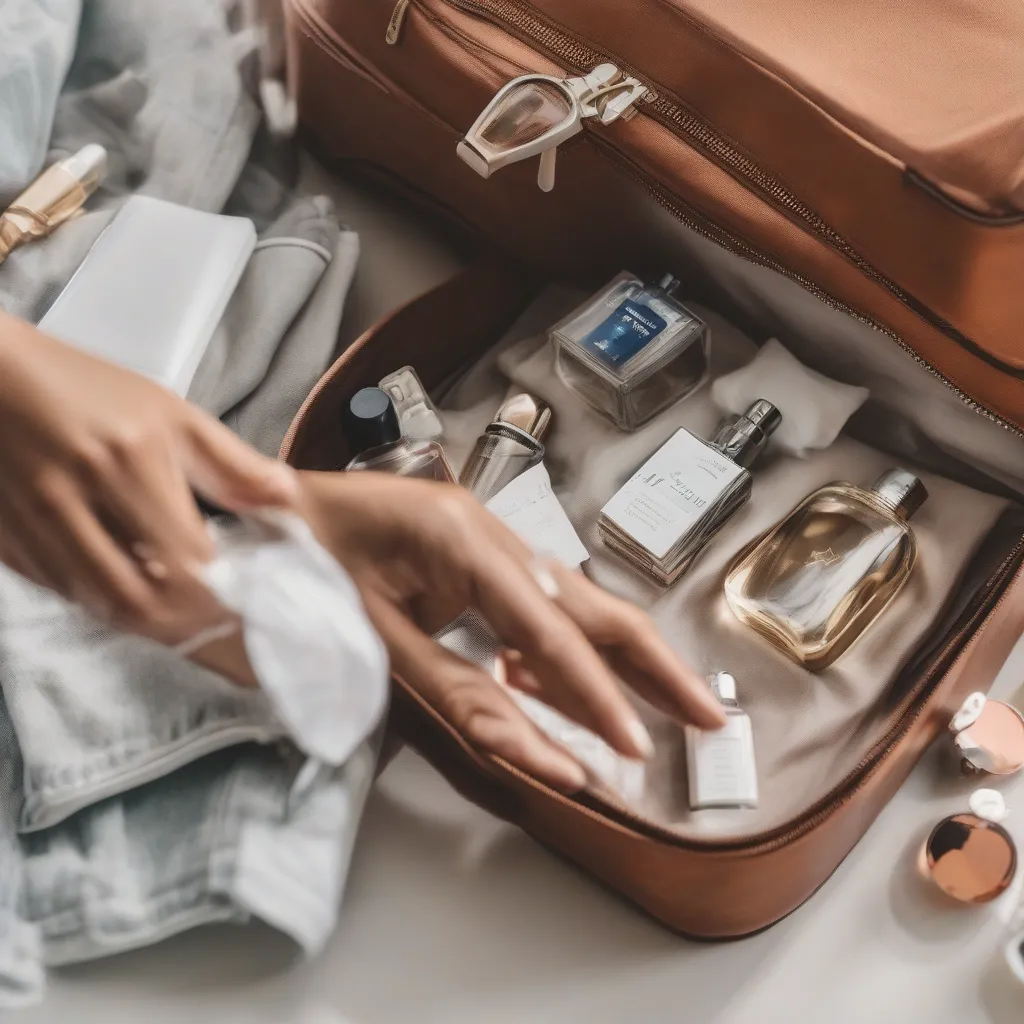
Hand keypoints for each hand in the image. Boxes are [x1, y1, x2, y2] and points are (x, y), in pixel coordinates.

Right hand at [0, 312, 298, 641]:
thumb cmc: (90, 389)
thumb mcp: (172, 415)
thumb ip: (231, 464)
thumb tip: (287, 498)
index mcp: (128, 465)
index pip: (187, 561)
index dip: (222, 592)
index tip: (248, 599)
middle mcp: (75, 501)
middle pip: (139, 600)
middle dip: (185, 623)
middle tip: (217, 623)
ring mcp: (32, 526)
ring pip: (99, 606)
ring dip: (147, 620)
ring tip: (182, 614)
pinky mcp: (6, 542)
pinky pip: (64, 594)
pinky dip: (104, 605)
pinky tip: (132, 593)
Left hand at [297, 470, 725, 791]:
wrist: (264, 509)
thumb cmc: (301, 563)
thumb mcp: (372, 636)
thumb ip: (455, 692)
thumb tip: (533, 746)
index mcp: (462, 539)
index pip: (550, 631)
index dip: (595, 696)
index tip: (634, 747)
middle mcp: (490, 532)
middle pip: (591, 603)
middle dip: (653, 664)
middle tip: (706, 715)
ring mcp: (488, 539)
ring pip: (574, 605)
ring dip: (619, 661)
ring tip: (664, 708)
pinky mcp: (477, 556)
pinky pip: (538, 609)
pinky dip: (563, 655)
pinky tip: (569, 690)